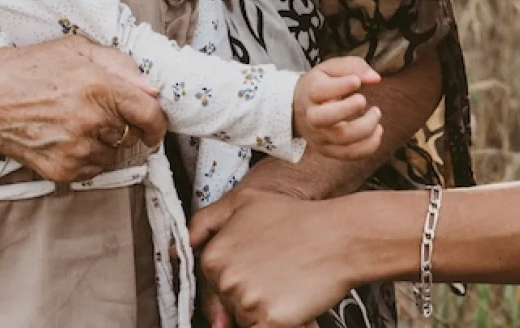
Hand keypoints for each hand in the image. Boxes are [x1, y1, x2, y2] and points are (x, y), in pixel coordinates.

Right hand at [0, 35, 165, 183]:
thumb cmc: (21, 69)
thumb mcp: (72, 48)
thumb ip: (118, 64)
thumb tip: (150, 86)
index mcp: (99, 88)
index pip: (150, 114)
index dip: (158, 121)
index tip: (154, 125)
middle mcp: (92, 122)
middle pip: (131, 133)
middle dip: (122, 123)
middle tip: (97, 110)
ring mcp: (77, 151)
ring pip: (113, 153)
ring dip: (104, 142)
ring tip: (73, 121)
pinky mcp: (63, 172)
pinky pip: (93, 169)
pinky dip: (86, 156)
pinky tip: (63, 137)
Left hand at [193, 191, 355, 327]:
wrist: (340, 236)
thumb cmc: (298, 219)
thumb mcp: (244, 202)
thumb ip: (205, 222)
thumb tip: (179, 252)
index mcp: (213, 256)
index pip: (213, 287)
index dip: (239, 281)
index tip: (260, 272)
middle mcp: (224, 279)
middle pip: (229, 306)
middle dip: (252, 296)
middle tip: (279, 273)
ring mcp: (245, 301)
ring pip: (247, 320)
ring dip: (267, 311)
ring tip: (289, 285)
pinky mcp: (269, 321)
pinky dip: (281, 323)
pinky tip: (294, 305)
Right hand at [292, 56, 382, 159]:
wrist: (297, 108)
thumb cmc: (320, 85)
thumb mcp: (331, 69)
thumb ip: (353, 67)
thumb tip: (375, 78)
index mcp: (310, 92)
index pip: (320, 90)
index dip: (341, 86)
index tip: (357, 81)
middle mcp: (311, 116)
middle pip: (325, 118)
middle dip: (348, 109)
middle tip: (363, 100)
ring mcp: (318, 136)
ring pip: (341, 139)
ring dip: (365, 128)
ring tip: (376, 114)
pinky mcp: (327, 150)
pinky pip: (349, 154)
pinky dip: (368, 146)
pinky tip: (377, 131)